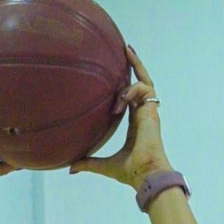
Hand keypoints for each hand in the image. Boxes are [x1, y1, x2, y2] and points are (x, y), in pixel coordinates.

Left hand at [68, 42, 172, 188]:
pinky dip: (131, 90)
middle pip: (141, 83)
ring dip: (132, 73)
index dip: (126, 85)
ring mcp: (149, 112)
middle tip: (125, 48)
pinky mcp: (151, 111)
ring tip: (124, 60)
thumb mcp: (104, 165)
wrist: (145, 175)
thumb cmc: (131, 172)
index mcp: (135, 123)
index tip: (116, 71)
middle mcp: (143, 114)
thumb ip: (89, 163)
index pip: (132, 98)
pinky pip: (144, 88)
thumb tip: (71, 169)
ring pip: (145, 82)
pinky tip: (119, 101)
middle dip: (135, 65)